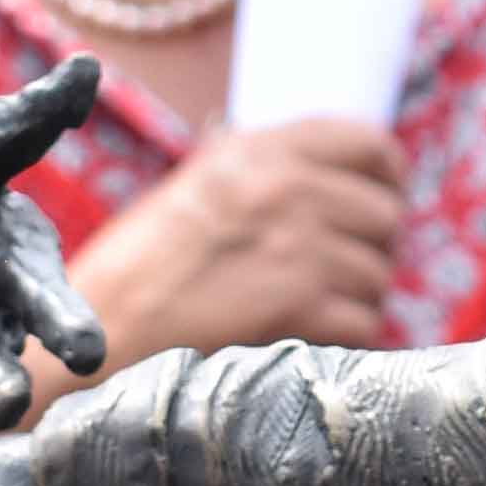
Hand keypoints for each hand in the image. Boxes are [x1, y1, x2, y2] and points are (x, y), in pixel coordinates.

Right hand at [69, 118, 406, 366]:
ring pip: (378, 275)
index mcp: (259, 151)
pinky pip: (365, 323)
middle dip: (368, 249)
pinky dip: (342, 340)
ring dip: (353, 300)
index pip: (369, 144)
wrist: (100, 333)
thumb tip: (332, 175)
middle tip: (334, 274)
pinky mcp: (303, 309)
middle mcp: (286, 189)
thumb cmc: (138, 270)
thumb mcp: (195, 189)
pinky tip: (301, 340)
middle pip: (385, 215)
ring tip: (306, 312)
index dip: (383, 178)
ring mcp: (299, 248)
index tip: (374, 203)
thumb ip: (263, 173)